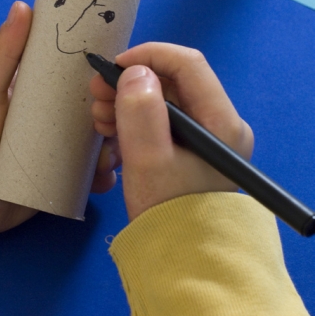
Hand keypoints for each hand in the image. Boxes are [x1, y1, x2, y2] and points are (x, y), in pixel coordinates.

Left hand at [0, 1, 120, 237]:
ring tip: (108, 159)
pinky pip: (92, 177)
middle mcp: (54, 123)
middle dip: (113, 117)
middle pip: (95, 112)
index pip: (76, 80)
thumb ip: (3, 56)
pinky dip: (103, 177)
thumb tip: (24, 7)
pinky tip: (103, 180)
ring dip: (113, 148)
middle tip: (113, 125)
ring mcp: (60, 153)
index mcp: (38, 97)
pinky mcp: (63, 182)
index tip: (117, 74)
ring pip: (100, 145)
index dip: (98, 76)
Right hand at [90, 43, 253, 220]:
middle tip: (95, 94)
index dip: (149, 56)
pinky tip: (110, 134)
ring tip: (99, 119)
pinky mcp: (186, 152)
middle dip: (130, 84)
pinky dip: (132, 123)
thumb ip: (142, 114)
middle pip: (171, 84)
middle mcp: (216, 124)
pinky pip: (157, 124)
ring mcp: (201, 139)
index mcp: (220, 122)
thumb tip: (134, 73)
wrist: (181, 260)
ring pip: (160, 103)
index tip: (113, 66)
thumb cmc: (168, 212)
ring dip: (126, 104)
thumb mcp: (149, 162)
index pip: (188, 65)